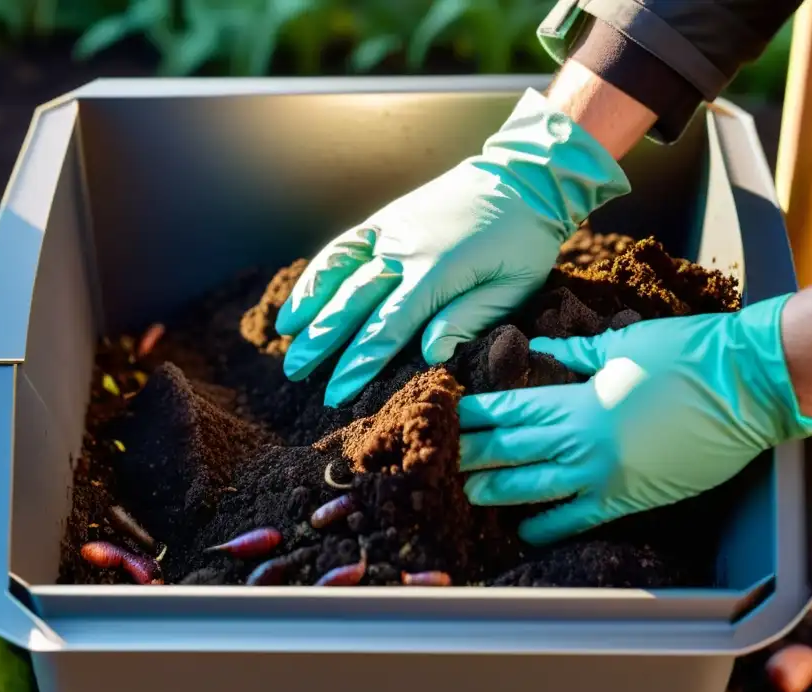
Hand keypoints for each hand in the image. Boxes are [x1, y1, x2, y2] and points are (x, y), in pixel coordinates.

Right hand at [275, 88, 629, 406]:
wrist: (521, 177)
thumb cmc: (523, 241)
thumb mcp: (513, 287)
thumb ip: (468, 318)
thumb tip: (428, 353)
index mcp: (435, 273)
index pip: (386, 328)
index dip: (358, 364)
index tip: (336, 393)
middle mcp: (403, 251)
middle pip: (351, 304)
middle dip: (322, 343)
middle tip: (297, 374)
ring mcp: (389, 231)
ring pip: (338, 272)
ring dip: (310, 307)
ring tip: (288, 340)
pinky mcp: (385, 219)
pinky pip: (344, 247)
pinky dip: (318, 271)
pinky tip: (301, 296)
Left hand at [457, 295, 811, 544]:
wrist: (747, 385)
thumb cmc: (687, 354)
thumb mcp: (622, 344)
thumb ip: (575, 352)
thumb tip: (539, 346)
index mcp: (577, 400)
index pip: (510, 409)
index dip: (475, 415)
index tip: (447, 416)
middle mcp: (582, 442)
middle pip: (512, 450)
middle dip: (473, 454)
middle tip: (438, 459)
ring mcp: (605, 475)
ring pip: (536, 488)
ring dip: (498, 491)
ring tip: (467, 493)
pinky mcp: (631, 498)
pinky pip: (580, 518)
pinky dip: (550, 527)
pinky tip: (525, 531)